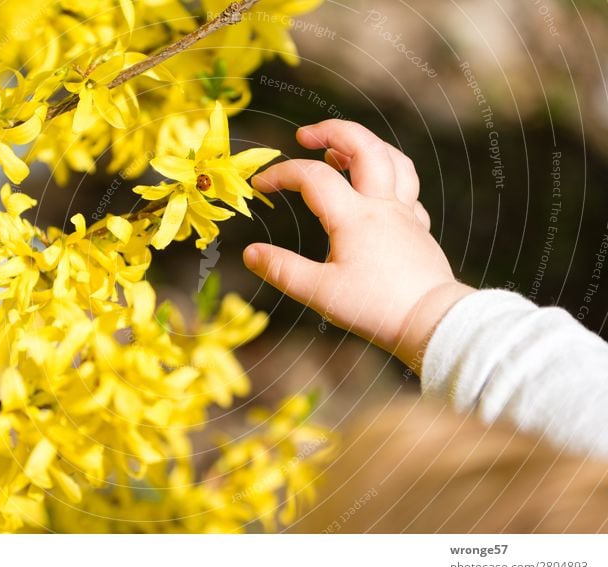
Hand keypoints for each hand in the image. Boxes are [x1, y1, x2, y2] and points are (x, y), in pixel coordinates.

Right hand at [244, 120, 473, 371]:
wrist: (431, 322)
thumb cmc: (375, 309)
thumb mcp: (319, 293)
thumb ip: (282, 270)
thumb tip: (250, 253)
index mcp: (354, 217)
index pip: (312, 177)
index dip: (281, 174)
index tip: (260, 186)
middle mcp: (382, 206)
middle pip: (364, 146)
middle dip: (332, 131)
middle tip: (305, 134)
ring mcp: (405, 214)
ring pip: (394, 160)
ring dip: (366, 146)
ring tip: (341, 150)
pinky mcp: (419, 229)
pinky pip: (409, 189)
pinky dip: (390, 177)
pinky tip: (376, 190)